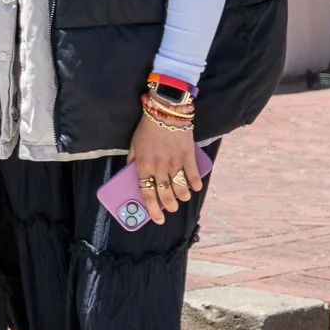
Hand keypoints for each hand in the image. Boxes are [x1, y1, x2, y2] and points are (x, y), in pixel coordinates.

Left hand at [126, 113, 200, 227]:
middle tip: (171, 209)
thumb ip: (133, 161)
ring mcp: (175, 163)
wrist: (166, 111)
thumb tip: (133, 175)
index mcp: (143, 166)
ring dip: (182, 197)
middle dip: (169, 206)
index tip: (157, 219)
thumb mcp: (133, 145)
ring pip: (180, 189)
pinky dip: (195, 184)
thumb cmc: (147, 128)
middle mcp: (159, 168)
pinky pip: (194, 176)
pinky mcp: (188, 157)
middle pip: (165, 195)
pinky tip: (195, 188)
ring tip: (182, 198)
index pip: (146, 193)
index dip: (152, 209)